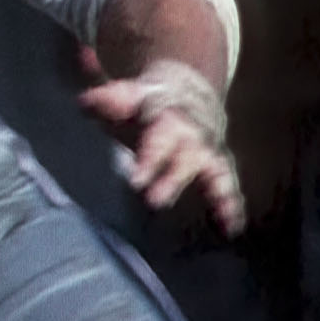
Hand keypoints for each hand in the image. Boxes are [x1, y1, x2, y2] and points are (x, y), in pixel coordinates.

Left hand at [80, 55, 245, 237]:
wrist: (188, 93)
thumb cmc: (148, 104)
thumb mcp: (129, 96)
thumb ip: (110, 100)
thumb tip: (86, 100)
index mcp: (170, 117)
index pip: (161, 136)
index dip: (151, 156)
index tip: (137, 179)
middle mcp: (195, 135)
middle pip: (188, 156)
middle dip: (175, 178)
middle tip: (155, 201)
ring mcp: (210, 152)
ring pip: (218, 171)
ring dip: (219, 193)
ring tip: (222, 215)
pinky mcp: (219, 168)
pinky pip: (228, 186)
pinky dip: (232, 206)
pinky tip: (232, 227)